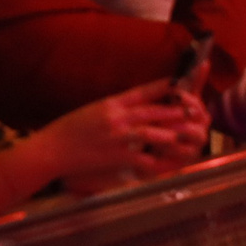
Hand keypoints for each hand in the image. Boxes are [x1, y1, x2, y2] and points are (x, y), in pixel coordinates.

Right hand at [41, 78, 212, 193]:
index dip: (163, 87)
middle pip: (153, 110)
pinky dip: (156, 160)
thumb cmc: (70, 129)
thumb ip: (114, 108)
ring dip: (171, 133)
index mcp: (112, 103)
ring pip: (153, 132)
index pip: (143, 91)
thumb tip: (134, 105)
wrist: (53, 148)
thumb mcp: (93, 111)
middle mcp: (117, 117)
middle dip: (175, 110)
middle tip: (193, 109)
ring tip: (185, 134)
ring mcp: (118, 136)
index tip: (179, 83)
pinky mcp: (117, 155)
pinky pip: (143, 157)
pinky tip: (166, 161)